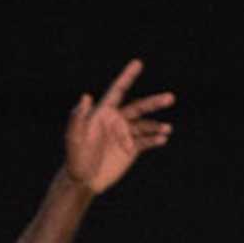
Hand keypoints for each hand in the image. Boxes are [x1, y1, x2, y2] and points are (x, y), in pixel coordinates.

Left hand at [57, 59, 175, 196]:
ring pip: (145, 126)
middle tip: (170, 98)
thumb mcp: (74, 137)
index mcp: (104, 112)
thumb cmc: (75, 156)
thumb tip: (86, 96)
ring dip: (157, 126)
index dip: (128, 76)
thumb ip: (78, 118)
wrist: (83, 179)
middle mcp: (117, 120)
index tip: (138, 63)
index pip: (118, 90)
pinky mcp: (132, 149)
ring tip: (167, 129)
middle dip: (154, 102)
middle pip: (139, 107)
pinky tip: (162, 139)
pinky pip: (146, 141)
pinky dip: (155, 139)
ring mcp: (126, 134)